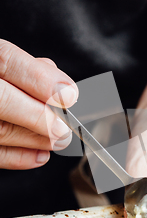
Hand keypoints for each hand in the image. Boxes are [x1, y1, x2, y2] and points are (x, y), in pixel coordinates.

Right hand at [0, 39, 77, 168]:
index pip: (6, 61)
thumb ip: (29, 69)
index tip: (69, 95)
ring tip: (59, 141)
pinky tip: (40, 155)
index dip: (40, 80)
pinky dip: (17, 157)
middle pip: (1, 100)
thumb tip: (62, 89)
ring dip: (35, 139)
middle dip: (39, 117)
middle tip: (64, 128)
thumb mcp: (4, 60)